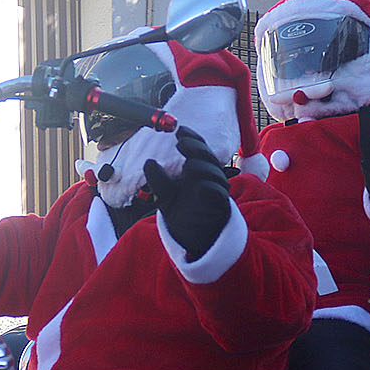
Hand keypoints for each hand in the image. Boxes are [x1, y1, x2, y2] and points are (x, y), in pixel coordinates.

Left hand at [143, 127, 231, 260]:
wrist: (193, 239)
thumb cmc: (183, 212)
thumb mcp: (165, 196)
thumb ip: (159, 181)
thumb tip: (148, 162)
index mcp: (197, 171)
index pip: (198, 149)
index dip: (191, 138)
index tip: (179, 130)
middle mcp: (209, 178)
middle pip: (207, 158)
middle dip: (196, 148)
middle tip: (182, 143)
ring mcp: (217, 192)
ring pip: (215, 175)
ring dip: (202, 167)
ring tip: (187, 166)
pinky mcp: (221, 208)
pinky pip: (220, 196)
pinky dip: (212, 190)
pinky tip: (202, 186)